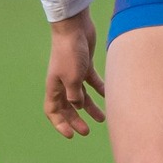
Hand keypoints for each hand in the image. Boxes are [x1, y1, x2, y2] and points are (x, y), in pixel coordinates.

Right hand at [44, 10, 105, 136]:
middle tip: (87, 131)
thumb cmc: (70, 52)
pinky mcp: (85, 65)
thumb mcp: (72, 79)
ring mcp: (74, 73)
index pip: (52, 111)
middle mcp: (62, 82)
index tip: (71, 135)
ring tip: (103, 119)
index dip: (60, 124)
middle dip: (76, 120)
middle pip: (68, 106)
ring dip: (90, 108)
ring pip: (81, 96)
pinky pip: (92, 82)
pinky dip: (100, 90)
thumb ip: (74, 96)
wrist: (75, 26)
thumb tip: (78, 106)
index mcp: (54, 86)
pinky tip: (109, 97)